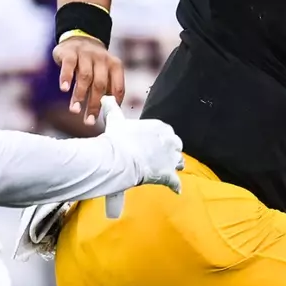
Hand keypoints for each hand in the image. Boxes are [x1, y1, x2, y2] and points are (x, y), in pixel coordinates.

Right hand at [54, 32, 124, 126]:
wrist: (79, 38)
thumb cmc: (93, 63)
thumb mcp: (103, 72)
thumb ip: (106, 89)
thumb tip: (106, 114)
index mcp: (114, 66)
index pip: (117, 87)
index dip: (113, 104)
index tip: (106, 118)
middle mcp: (102, 59)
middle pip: (100, 84)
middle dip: (94, 104)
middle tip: (89, 120)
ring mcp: (86, 54)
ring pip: (85, 77)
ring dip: (80, 95)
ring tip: (75, 110)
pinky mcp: (70, 53)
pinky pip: (69, 66)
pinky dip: (66, 78)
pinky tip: (64, 89)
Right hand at [99, 95, 183, 216]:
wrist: (118, 158)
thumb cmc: (117, 138)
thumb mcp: (115, 120)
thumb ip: (112, 108)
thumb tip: (106, 97)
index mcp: (159, 127)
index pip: (167, 132)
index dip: (162, 139)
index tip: (155, 143)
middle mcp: (169, 141)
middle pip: (176, 146)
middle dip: (170, 151)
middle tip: (162, 157)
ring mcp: (170, 158)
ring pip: (179, 162)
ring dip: (174, 166)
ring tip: (169, 170)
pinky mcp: (169, 175)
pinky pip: (176, 182)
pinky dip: (176, 186)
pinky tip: (175, 189)